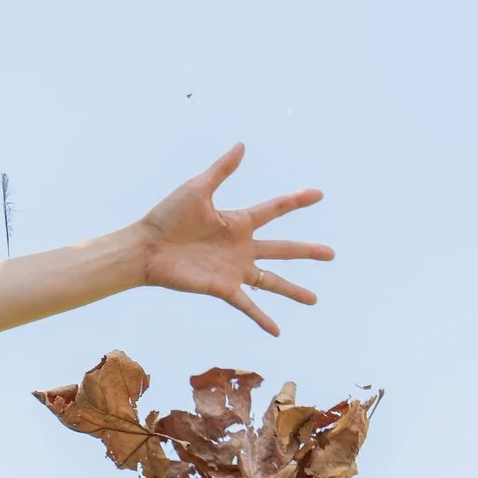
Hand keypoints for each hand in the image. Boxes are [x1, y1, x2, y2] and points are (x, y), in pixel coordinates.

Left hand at [131, 144, 331, 335]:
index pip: (275, 210)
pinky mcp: (222, 287)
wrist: (146, 248)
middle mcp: (241, 247)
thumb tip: (242, 145)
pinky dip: (262, 318)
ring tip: (314, 300)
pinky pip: (247, 304)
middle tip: (331, 253)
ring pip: (272, 281)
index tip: (318, 194)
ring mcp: (234, 269)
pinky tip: (278, 331)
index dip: (296, 201)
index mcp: (238, 222)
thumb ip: (221, 170)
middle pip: (282, 249)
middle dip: (307, 252)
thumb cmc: (167, 217)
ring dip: (293, 290)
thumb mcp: (197, 189)